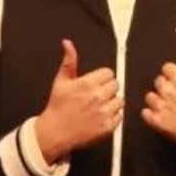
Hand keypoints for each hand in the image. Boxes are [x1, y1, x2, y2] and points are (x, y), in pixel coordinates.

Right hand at [34, 41, 121, 164]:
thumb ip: (69, 61)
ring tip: (99, 107)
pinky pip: (120, 116)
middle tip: (97, 96)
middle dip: (108, 89)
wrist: (55, 132)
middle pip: (116, 85)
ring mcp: (104, 112)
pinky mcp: (108, 127)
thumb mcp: (61, 81)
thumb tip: (68, 43)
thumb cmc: (58, 106)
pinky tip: (100, 117)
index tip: (96, 83)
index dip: (102, 78)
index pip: (109, 73)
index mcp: (88, 83)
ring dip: (112, 103)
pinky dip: (113, 117)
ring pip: (120, 101)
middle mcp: (98, 97)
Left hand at [141, 42, 175, 163]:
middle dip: (165, 87)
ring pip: (149, 96)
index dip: (172, 75)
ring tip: (170, 106)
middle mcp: (169, 92)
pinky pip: (145, 112)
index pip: (166, 68)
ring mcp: (162, 107)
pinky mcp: (157, 121)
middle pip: (157, 81)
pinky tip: (162, 115)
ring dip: (157, 100)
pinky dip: (151, 114)